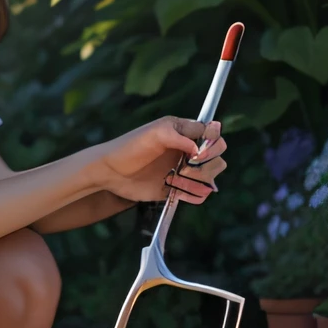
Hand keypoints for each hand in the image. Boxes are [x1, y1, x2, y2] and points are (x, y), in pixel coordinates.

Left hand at [92, 117, 226, 204]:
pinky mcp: (177, 189)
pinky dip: (195, 195)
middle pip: (217, 158)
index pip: (213, 136)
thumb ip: (181, 136)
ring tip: (177, 181)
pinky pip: (198, 194)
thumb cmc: (131, 147)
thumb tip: (200, 148)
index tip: (197, 154)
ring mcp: (184, 171)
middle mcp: (188, 151)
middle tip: (185, 168)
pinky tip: (178, 191)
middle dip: (206, 165)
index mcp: (185, 133)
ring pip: (210, 177)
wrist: (110, 172)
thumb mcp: (156, 133)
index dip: (211, 145)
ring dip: (199, 181)